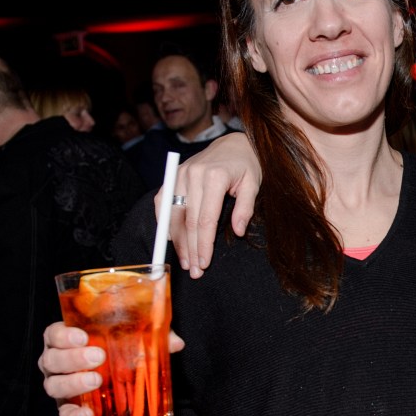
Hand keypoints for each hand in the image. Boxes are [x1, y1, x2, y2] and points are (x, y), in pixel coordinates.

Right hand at [38, 322, 184, 415]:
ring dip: (73, 383)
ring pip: (54, 386)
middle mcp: (57, 363)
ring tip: (96, 381)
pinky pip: (64, 415)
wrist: (116, 384)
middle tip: (98, 357)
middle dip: (73, 358)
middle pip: (52, 360)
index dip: (63, 335)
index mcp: (67, 341)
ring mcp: (60, 386)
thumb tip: (175, 343)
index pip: (53, 334)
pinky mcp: (68, 408)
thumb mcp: (132, 341)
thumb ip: (151, 337)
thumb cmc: (117, 353)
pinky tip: (89, 414)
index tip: (82, 336)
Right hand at [169, 133, 262, 276]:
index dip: (203, 244)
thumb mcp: (253, 184)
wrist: (233, 144)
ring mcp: (180, 174)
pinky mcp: (173, 175)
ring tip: (185, 261)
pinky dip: (165, 222)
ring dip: (177, 241)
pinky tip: (172, 240)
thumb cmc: (246, 166)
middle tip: (195, 271)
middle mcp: (193, 175)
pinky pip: (162, 202)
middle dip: (190, 248)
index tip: (205, 263)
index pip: (205, 219)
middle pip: (187, 221)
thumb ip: (245, 208)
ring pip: (173, 215)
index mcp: (214, 177)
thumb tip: (238, 232)